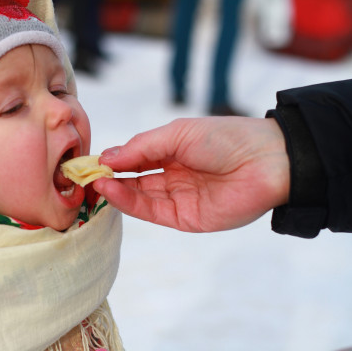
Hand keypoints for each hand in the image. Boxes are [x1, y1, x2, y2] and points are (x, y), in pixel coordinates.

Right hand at [93, 117, 289, 231]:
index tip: (89, 160)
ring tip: (95, 182)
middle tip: (84, 176)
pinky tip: (112, 191)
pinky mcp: (184, 218)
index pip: (134, 158)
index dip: (112, 159)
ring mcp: (177, 198)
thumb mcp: (177, 133)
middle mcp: (171, 175)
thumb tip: (107, 156)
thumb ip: (142, 147)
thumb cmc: (225, 138)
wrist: (267, 162)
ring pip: (138, 197)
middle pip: (132, 180)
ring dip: (115, 190)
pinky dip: (129, 202)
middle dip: (109, 177)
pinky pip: (151, 211)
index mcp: (171, 151)